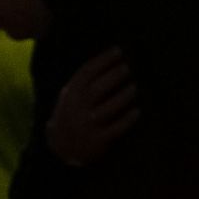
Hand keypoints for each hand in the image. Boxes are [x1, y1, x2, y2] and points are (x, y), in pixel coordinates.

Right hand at [46, 48, 138, 165]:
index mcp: (71, 94)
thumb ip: (84, 82)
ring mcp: (87, 124)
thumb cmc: (73, 115)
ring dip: (122, 97)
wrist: (62, 147)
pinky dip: (126, 120)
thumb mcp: (71, 96)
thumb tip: (109, 61)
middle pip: (96, 89)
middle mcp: (77, 108)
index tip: (118, 51)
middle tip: (127, 67)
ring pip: (106, 109)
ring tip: (134, 88)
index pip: (86, 73)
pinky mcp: (98, 140)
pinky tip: (137, 111)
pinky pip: (115, 128)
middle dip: (113, 76)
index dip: (103, 60)